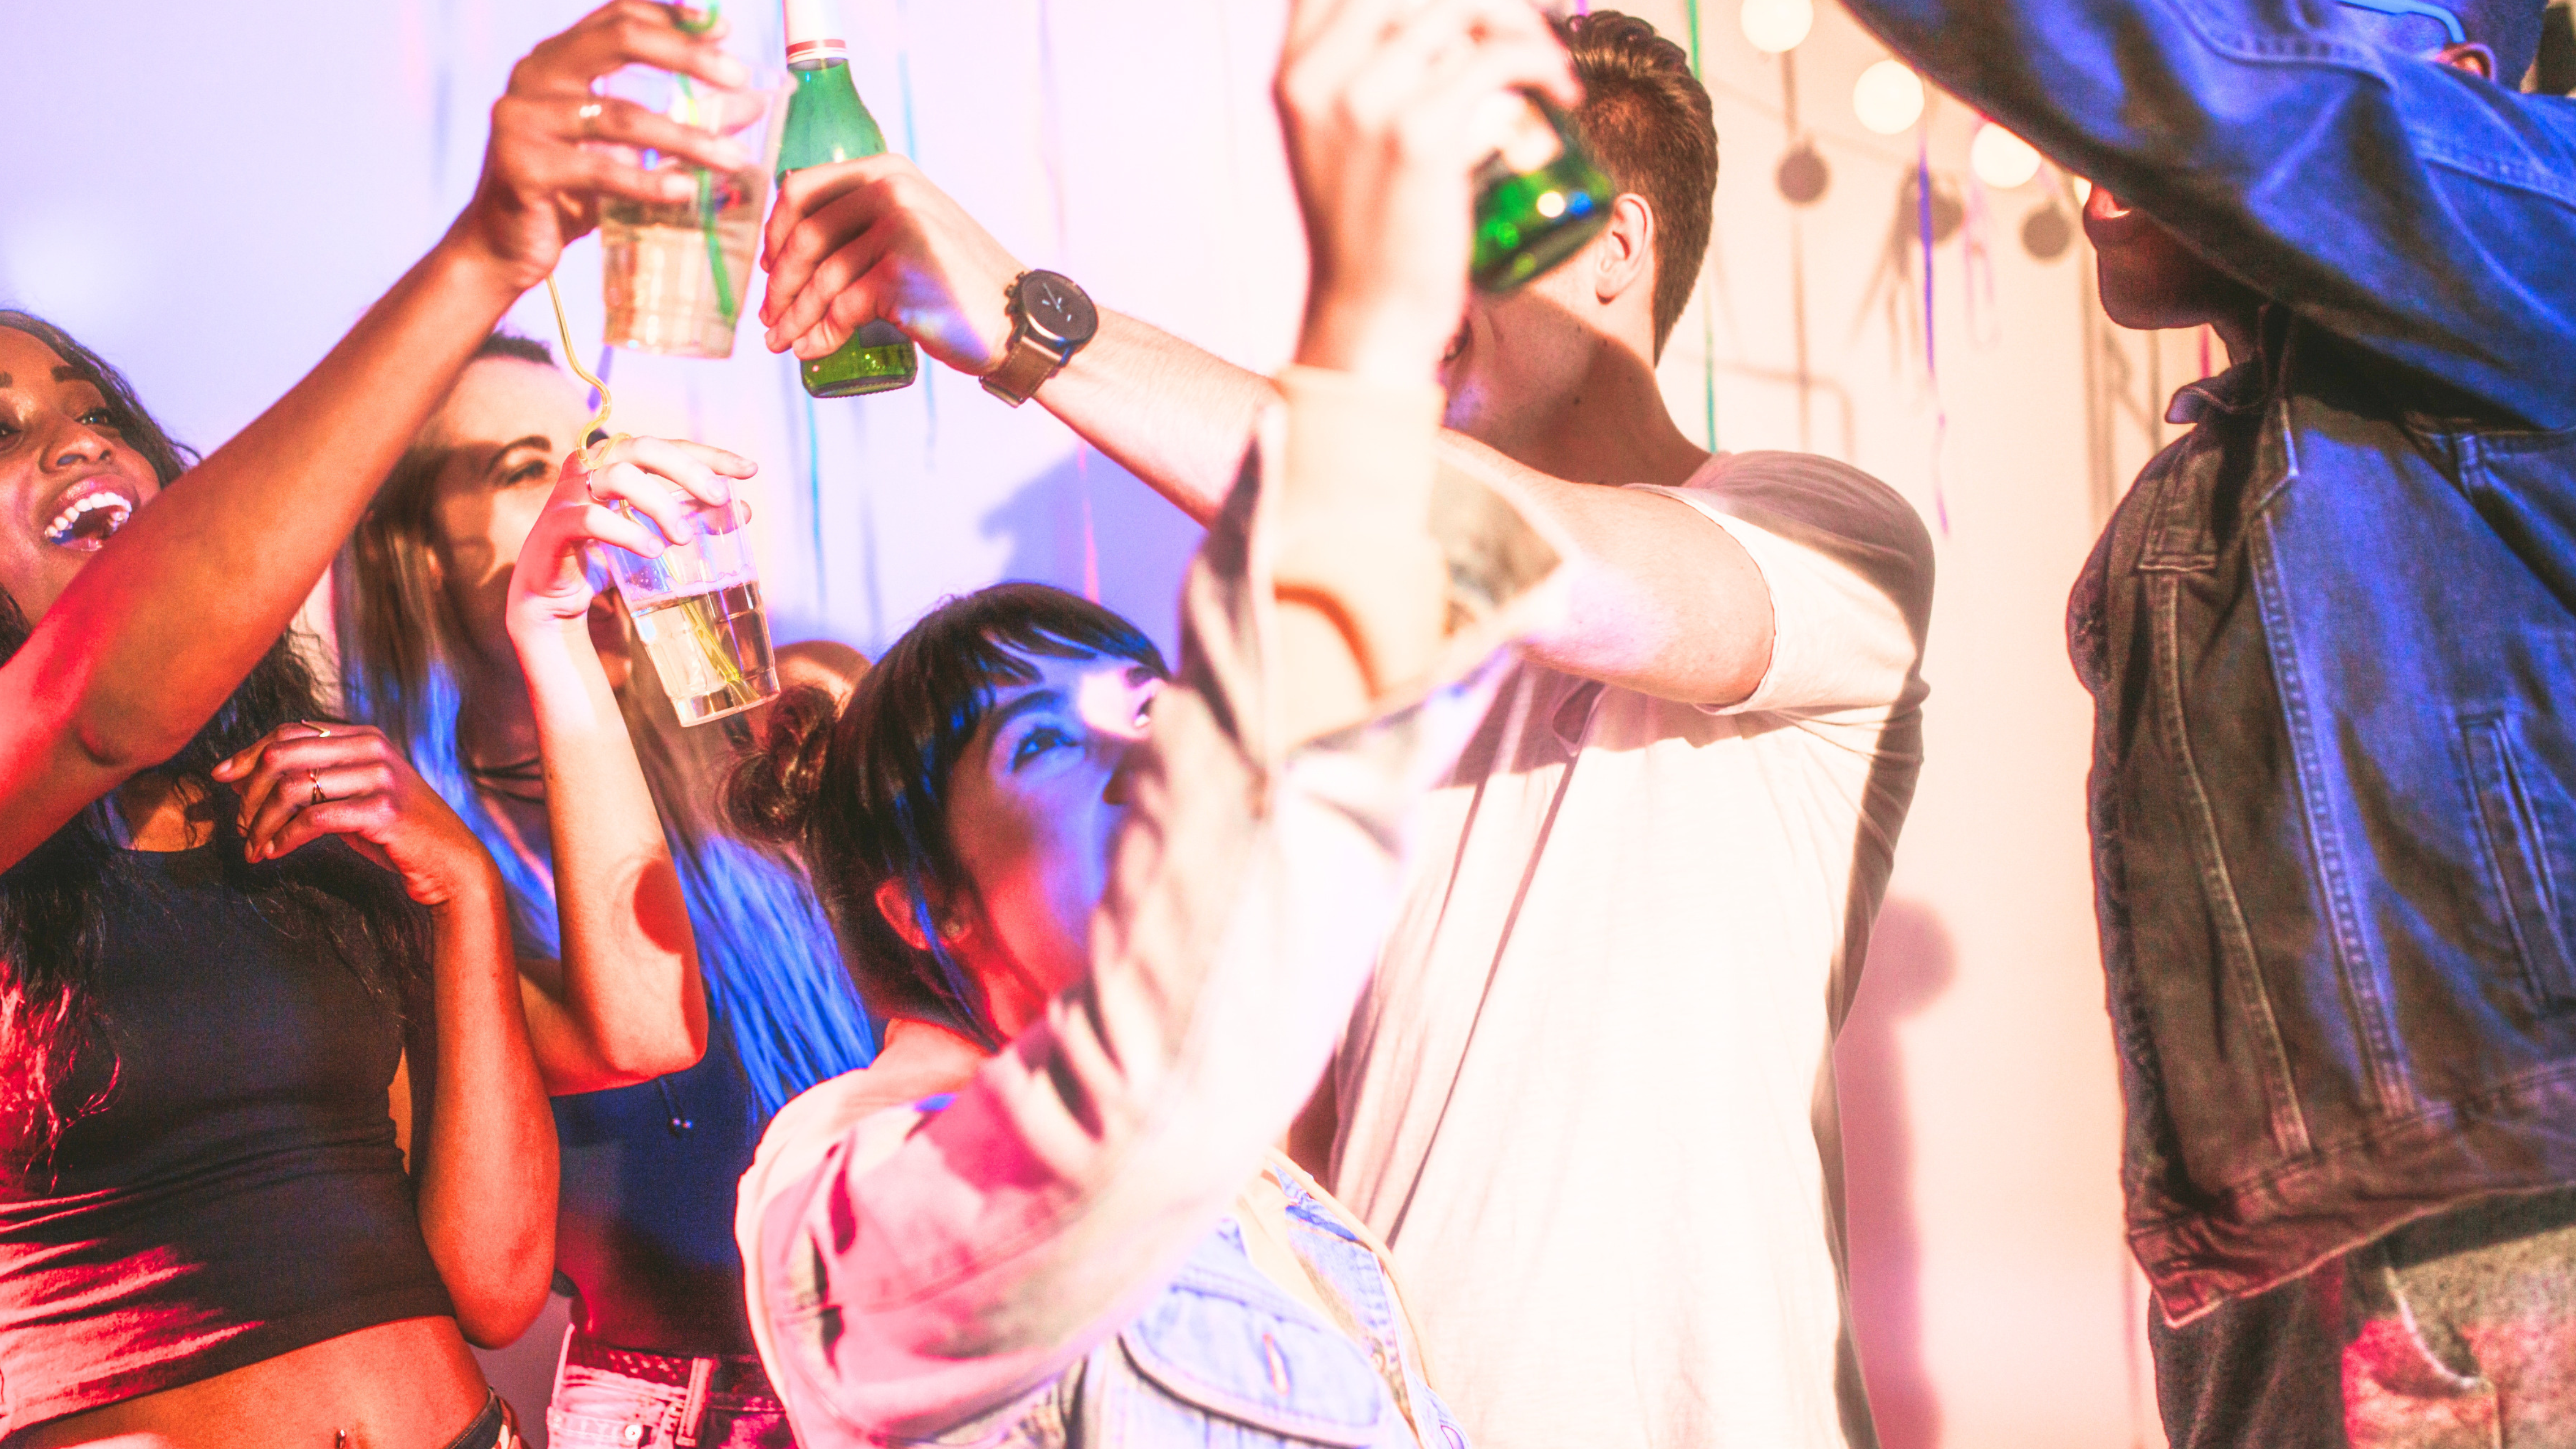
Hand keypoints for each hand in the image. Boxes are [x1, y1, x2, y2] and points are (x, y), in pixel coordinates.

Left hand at [214, 724, 496, 908]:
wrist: (451, 862)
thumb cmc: (396, 832)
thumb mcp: (354, 796)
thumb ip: (311, 779)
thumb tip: (242, 775)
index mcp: (364, 736)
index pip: (290, 731)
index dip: (249, 753)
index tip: (221, 777)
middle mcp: (373, 749)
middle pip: (284, 755)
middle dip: (249, 792)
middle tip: (239, 824)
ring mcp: (381, 777)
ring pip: (293, 788)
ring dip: (261, 822)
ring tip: (254, 846)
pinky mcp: (383, 810)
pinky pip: (314, 820)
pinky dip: (284, 838)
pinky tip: (275, 853)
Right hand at [452, 1, 758, 290]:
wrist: (505, 245)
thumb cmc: (570, 191)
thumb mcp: (628, 149)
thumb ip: (680, 119)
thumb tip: (752, 102)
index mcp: (556, 59)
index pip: (617, 15)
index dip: (672, 15)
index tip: (725, 29)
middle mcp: (534, 76)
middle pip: (618, 41)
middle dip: (685, 55)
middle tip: (738, 77)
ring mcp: (523, 118)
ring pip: (621, 117)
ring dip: (685, 138)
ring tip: (734, 160)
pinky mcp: (523, 166)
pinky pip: (600, 170)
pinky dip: (648, 181)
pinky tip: (686, 191)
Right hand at [505, 435, 756, 636]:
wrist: (551, 597)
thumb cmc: (604, 554)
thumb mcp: (654, 530)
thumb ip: (693, 515)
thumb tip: (744, 510)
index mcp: (617, 462)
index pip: (668, 445)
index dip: (709, 454)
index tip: (749, 469)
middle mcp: (591, 468)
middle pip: (642, 448)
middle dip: (687, 469)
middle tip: (719, 497)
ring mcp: (569, 494)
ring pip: (618, 476)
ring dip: (660, 503)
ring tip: (683, 537)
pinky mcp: (554, 526)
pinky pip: (590, 520)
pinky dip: (627, 532)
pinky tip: (652, 550)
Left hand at [757, 155, 1027, 374]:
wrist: (1017, 320)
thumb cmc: (958, 284)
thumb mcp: (913, 230)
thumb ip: (866, 221)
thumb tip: (789, 246)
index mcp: (888, 171)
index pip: (802, 190)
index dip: (774, 233)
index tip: (768, 268)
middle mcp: (892, 189)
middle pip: (805, 236)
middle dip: (778, 284)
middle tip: (769, 318)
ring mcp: (899, 227)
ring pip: (821, 277)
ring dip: (793, 317)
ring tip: (782, 343)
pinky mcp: (902, 271)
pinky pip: (842, 307)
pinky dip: (820, 334)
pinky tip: (812, 350)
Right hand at [1276, 0, 1579, 381]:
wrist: (1370, 315)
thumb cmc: (1368, 228)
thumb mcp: (1336, 138)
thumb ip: (1359, 75)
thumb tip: (1437, 29)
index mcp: (1295, 71)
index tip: (1471, 12)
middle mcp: (1320, 77)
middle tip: (1521, 25)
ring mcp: (1367, 105)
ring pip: (1460, 4)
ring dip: (1520, 18)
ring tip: (1545, 58)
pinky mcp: (1419, 137)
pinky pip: (1497, 58)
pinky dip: (1542, 60)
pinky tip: (1561, 90)